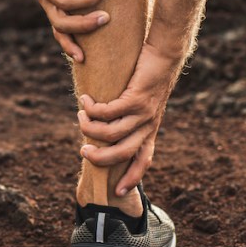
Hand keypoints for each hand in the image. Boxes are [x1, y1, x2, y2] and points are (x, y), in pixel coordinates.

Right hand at [77, 47, 183, 194]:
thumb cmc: (149, 77)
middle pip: (122, 153)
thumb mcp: (143, 102)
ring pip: (112, 133)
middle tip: (83, 151)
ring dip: (90, 128)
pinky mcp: (136, 98)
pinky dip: (92, 109)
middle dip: (100, 158)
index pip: (143, 160)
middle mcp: (148, 125)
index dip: (132, 177)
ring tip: (80, 117)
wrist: (165, 55)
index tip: (118, 191)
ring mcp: (143, 113)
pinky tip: (85, 101)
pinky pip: (108, 112)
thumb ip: (128, 117)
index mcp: (150, 130)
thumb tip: (104, 126)